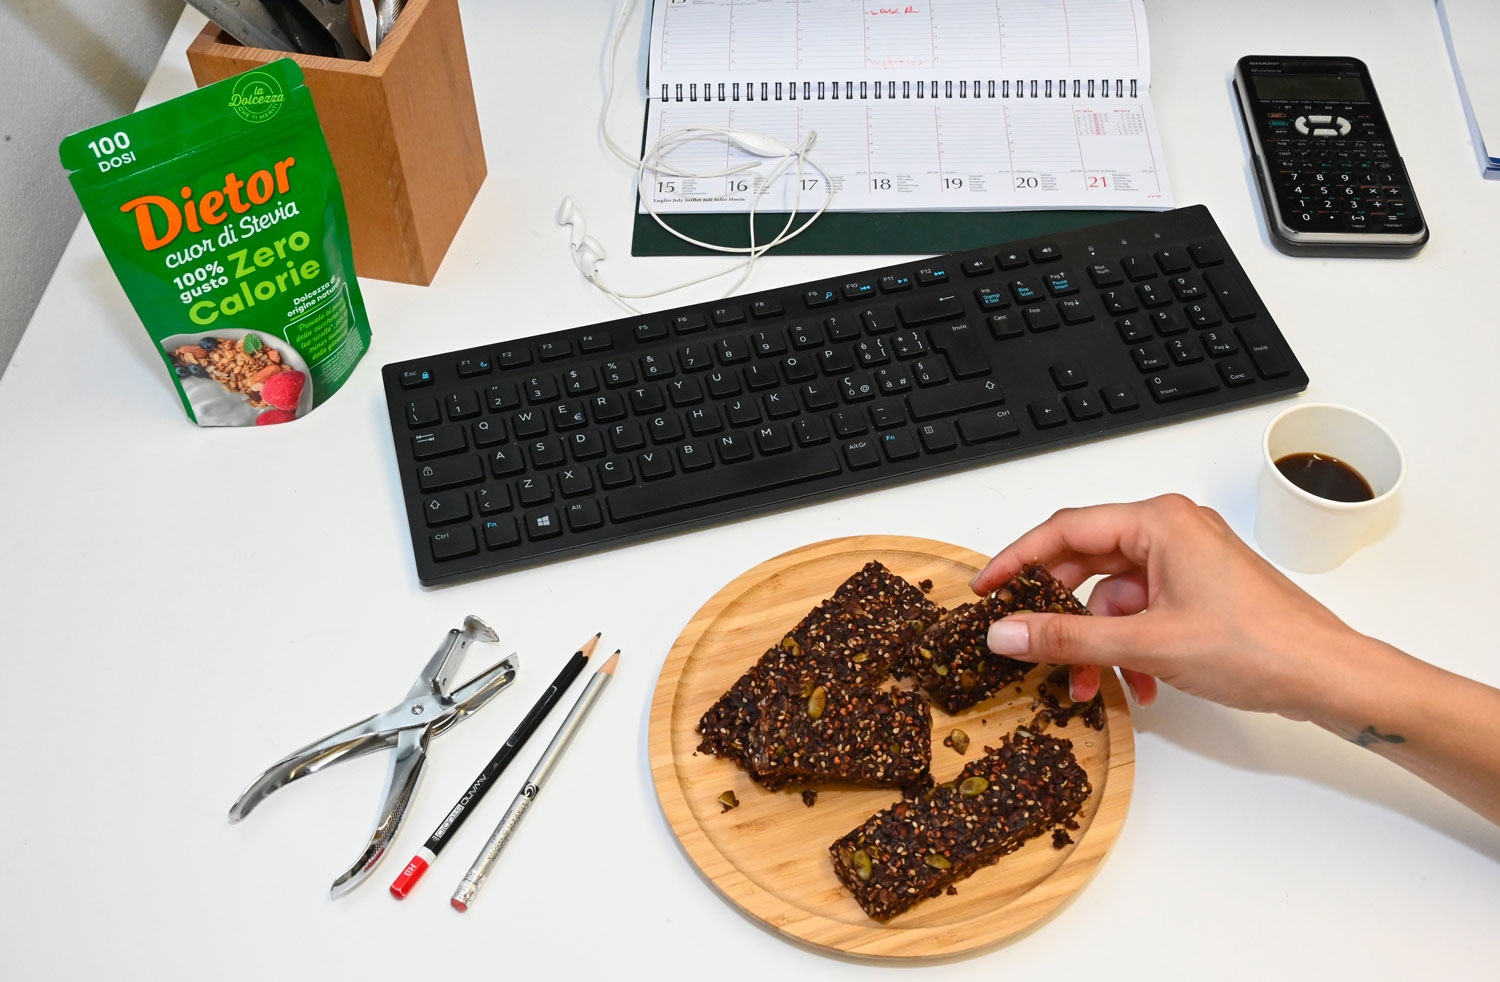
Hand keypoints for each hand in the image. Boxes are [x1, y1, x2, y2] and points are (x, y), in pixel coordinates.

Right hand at [969, 494, 1364, 719]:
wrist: (1329, 676)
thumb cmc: (1259, 646)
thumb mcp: (1146, 644)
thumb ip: (1066, 638)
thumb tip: (1005, 633)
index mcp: (1160, 522)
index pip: (1065, 530)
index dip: (1017, 561)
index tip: (985, 589)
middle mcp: (1172, 530)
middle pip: (1087, 563)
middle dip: (1060, 616)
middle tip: (1026, 643)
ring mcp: (1188, 560)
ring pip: (1114, 595)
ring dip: (1098, 642)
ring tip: (1090, 686)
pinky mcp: (1200, 589)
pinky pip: (1143, 611)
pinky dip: (1129, 646)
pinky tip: (1136, 685)